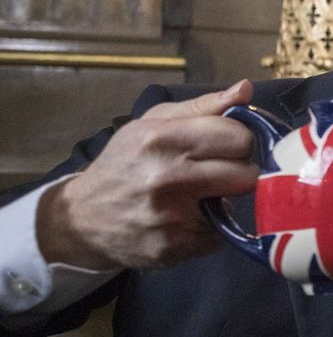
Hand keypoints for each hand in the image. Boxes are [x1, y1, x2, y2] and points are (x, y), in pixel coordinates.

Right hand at [37, 81, 260, 270]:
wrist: (81, 218)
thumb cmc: (125, 163)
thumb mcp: (152, 123)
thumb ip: (203, 107)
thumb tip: (245, 89)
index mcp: (161, 138)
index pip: (239, 137)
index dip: (240, 142)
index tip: (228, 147)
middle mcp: (166, 176)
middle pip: (247, 174)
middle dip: (239, 172)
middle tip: (217, 172)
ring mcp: (171, 216)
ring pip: (235, 206)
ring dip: (223, 201)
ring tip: (196, 195)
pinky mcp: (174, 247)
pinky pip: (219, 236)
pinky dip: (209, 229)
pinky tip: (185, 220)